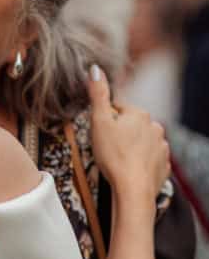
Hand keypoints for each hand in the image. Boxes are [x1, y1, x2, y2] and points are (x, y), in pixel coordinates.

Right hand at [88, 64, 169, 199]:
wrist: (133, 189)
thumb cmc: (114, 156)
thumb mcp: (99, 122)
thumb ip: (98, 94)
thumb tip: (95, 68)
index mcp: (139, 114)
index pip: (117, 110)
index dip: (105, 121)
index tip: (99, 135)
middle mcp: (154, 127)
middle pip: (130, 126)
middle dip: (119, 134)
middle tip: (107, 149)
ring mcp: (161, 146)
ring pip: (140, 142)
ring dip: (130, 148)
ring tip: (118, 161)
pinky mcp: (163, 165)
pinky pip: (149, 159)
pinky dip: (140, 162)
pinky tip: (129, 170)